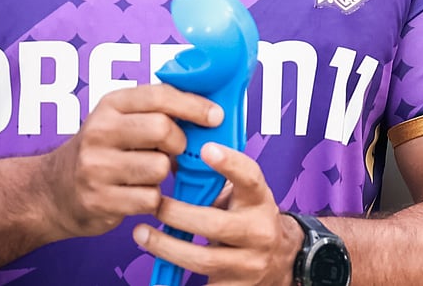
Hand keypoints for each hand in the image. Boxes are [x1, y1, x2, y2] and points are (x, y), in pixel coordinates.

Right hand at [39, 84, 223, 238]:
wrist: (52, 192)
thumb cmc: (103, 152)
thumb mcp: (121, 120)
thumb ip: (158, 112)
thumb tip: (211, 113)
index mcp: (110, 105)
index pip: (159, 95)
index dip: (194, 105)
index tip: (216, 116)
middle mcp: (99, 131)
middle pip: (163, 129)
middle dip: (179, 143)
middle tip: (173, 152)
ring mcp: (95, 166)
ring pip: (159, 167)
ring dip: (163, 174)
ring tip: (149, 174)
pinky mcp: (98, 199)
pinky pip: (149, 199)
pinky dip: (153, 199)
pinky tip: (138, 194)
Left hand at [134, 143, 301, 285]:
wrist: (280, 260)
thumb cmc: (249, 219)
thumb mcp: (241, 196)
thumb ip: (213, 181)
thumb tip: (172, 158)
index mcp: (259, 201)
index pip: (250, 178)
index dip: (230, 163)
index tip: (207, 150)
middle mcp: (259, 232)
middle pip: (216, 225)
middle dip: (179, 215)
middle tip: (154, 205)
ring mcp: (249, 263)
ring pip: (203, 259)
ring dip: (167, 247)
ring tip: (142, 235)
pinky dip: (176, 283)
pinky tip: (159, 274)